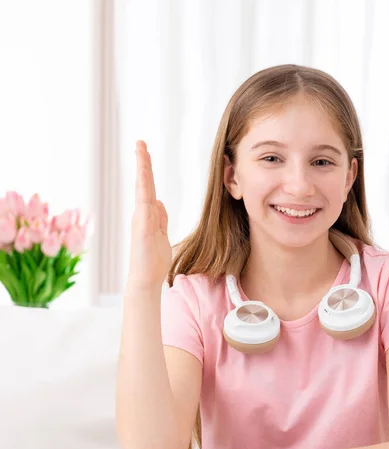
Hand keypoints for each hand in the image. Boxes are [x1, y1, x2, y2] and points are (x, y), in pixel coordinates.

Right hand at [127, 140, 171, 290]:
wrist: (145, 279)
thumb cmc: (152, 260)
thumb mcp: (161, 234)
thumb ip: (160, 218)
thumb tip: (159, 202)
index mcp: (147, 215)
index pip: (149, 188)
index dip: (148, 171)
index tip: (145, 152)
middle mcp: (141, 214)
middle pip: (144, 184)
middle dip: (142, 162)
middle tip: (140, 142)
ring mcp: (140, 220)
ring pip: (142, 189)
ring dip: (142, 170)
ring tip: (141, 149)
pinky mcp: (142, 228)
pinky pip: (143, 205)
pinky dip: (143, 190)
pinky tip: (144, 177)